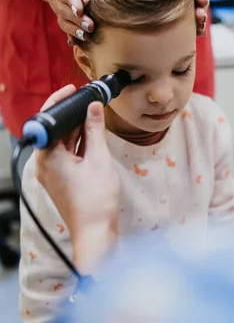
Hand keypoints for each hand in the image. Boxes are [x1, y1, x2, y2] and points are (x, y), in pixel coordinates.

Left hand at [35, 86, 118, 271]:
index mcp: (48, 156)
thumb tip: (94, 107)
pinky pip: (67, 153)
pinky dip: (79, 143)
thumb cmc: (95, 200)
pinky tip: (93, 135)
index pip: (48, 121)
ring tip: (95, 115)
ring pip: (62, 141)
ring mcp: (52, 171)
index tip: (73, 91)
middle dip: (72, 115)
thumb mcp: (99, 159)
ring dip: (78, 128)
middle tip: (90, 101)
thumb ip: (95, 130)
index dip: (60, 102)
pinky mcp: (61, 178)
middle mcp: (45, 163)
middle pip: (55, 130)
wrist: (95, 232)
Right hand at [39, 0, 94, 40]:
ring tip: (87, 35)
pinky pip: (67, 30)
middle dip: (78, 19)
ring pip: (66, 23)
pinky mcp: (65, 20)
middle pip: (66, 11)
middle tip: (90, 25)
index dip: (71, 1)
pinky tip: (78, 43)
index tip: (80, 8)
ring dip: (76, 30)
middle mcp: (56, 1)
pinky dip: (72, 37)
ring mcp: (60, 12)